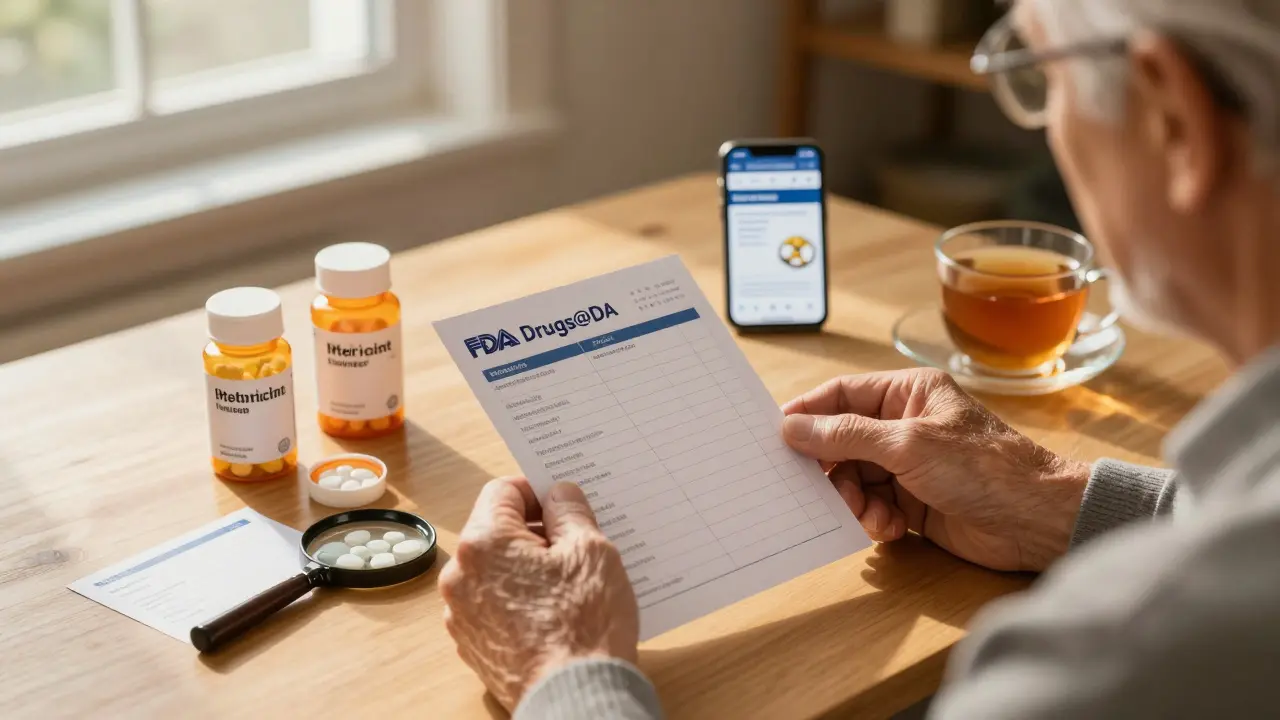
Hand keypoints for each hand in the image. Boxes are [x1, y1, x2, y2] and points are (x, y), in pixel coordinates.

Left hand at [439, 477, 638, 709]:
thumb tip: (558, 495)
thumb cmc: (584, 625)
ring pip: (494, 569)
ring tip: (566, 584)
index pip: (503, 491)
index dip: (536, 492)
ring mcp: (461, 614)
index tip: (562, 505)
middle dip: (533, 531)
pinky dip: (517, 599)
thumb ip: (570, 510)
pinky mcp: (472, 645)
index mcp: (484, 543)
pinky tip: (552, 612)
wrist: (575, 698)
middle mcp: (460, 576)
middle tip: (574, 546)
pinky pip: (493, 604)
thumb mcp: (591, 550)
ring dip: (525, 567)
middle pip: (494, 531)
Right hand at [782, 369, 1088, 571]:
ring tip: (869, 514)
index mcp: (909, 393)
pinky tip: (890, 528)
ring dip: (853, 501)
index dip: (808, 413)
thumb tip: (793, 426)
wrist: (1035, 521)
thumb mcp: (907, 444)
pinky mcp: (915, 502)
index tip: (776, 435)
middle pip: (842, 442)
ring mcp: (910, 465)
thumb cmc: (984, 468)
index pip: (843, 395)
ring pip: (854, 479)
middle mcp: (906, 425)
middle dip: (832, 470)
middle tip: (822, 490)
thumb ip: (846, 435)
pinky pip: (873, 507)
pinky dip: (873, 520)